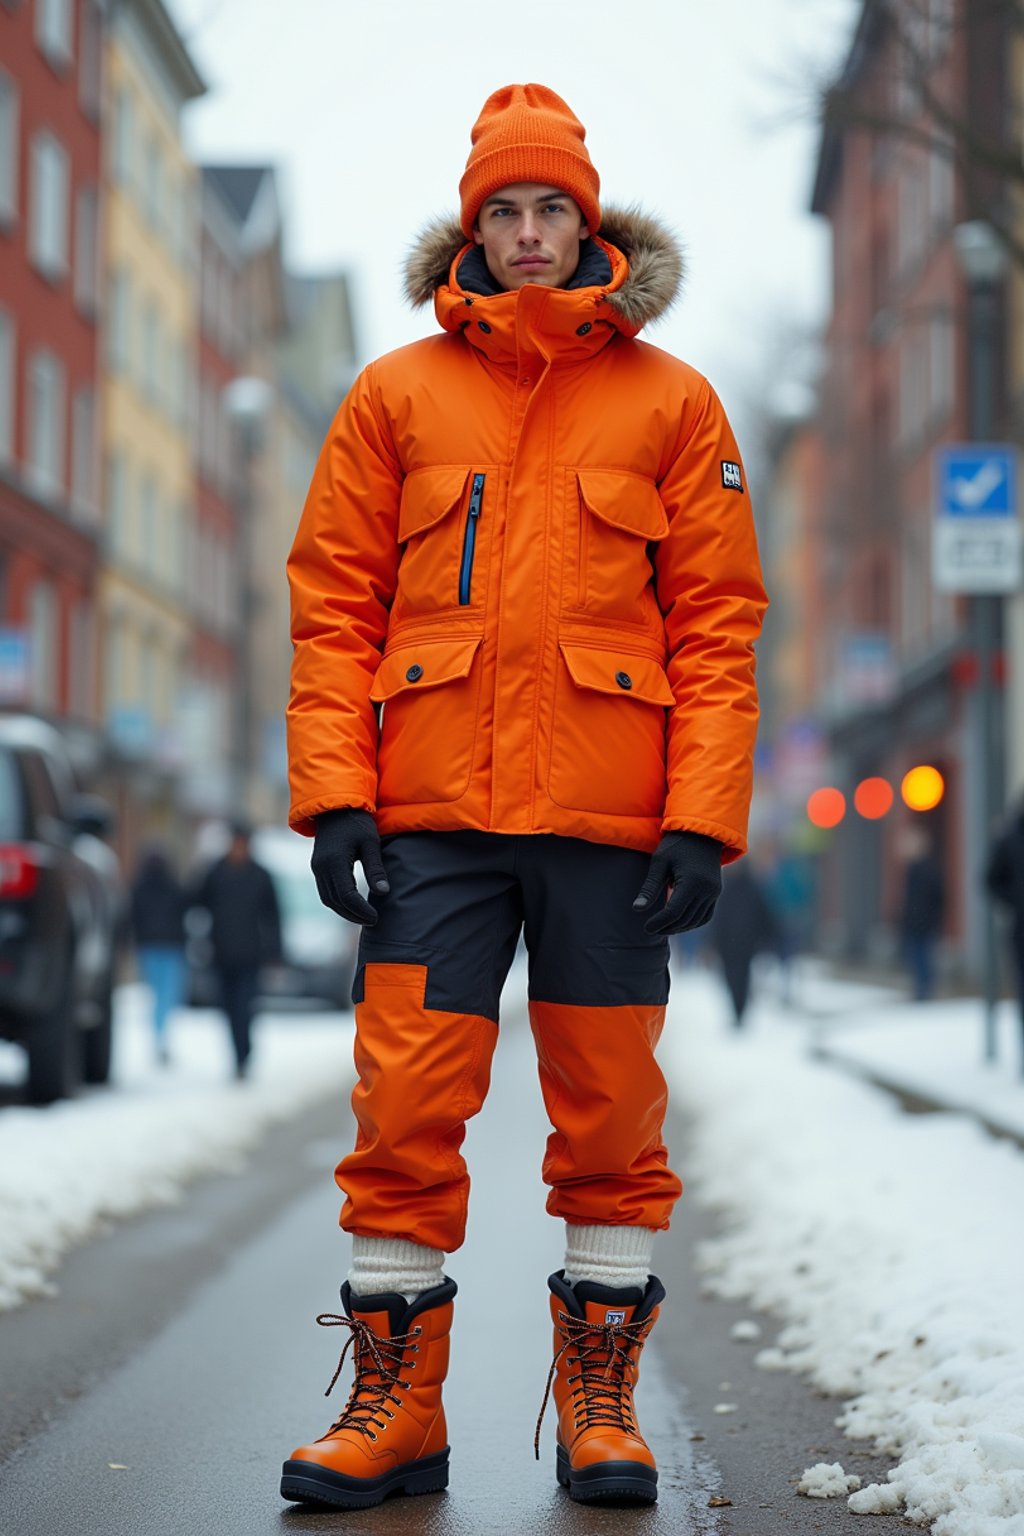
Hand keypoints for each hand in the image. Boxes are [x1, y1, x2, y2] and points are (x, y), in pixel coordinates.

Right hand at [311, 808, 389, 925]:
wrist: (335, 806)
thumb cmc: (356, 822)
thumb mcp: (370, 843)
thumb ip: (375, 868)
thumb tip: (384, 892)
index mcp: (334, 862)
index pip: (347, 896)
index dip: (361, 910)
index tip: (376, 917)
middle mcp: (321, 868)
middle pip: (335, 902)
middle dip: (353, 915)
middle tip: (372, 921)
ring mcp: (317, 868)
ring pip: (328, 899)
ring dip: (344, 911)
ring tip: (363, 916)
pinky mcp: (318, 867)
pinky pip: (325, 891)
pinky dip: (338, 902)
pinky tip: (352, 905)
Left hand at [632, 831, 722, 934]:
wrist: (702, 833)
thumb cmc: (676, 844)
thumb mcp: (659, 862)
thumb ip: (650, 887)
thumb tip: (636, 909)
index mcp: (692, 882)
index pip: (673, 912)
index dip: (659, 922)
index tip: (646, 928)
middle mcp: (706, 890)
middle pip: (685, 919)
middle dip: (667, 927)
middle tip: (651, 929)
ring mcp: (714, 892)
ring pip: (696, 920)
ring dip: (679, 927)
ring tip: (662, 927)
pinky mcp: (716, 892)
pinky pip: (705, 915)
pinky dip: (692, 922)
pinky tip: (678, 922)